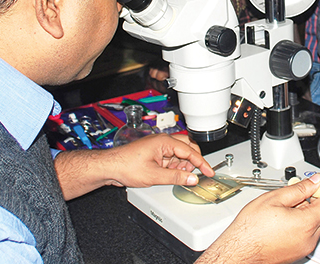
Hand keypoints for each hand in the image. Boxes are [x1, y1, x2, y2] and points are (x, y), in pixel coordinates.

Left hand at [54, 133, 213, 198]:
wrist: (110, 166)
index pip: (190, 151)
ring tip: (175, 175)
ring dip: (181, 165)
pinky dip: (173, 166)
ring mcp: (158, 146)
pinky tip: (168, 174)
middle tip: (192, 174)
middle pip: (187, 148)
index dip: (201, 163)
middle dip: (191, 161)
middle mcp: (162, 141)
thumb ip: (176, 177)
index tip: (209, 171)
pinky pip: (170, 157)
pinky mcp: (154, 152)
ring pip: (179, 153)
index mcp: (164, 141)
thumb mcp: (155, 175)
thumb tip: (192, 178)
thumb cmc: (126, 165)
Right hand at [198, 173, 319, 263]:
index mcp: (306, 223)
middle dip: (316, 200)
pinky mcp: (298, 253)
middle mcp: (309, 238)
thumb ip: (299, 188)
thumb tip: (314, 181)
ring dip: (308, 212)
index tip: (317, 183)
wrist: (239, 251)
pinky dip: (302, 224)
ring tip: (286, 207)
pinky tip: (284, 219)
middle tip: (298, 192)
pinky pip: (308, 235)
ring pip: (317, 224)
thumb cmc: (251, 229)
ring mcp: (305, 247)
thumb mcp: (274, 198)